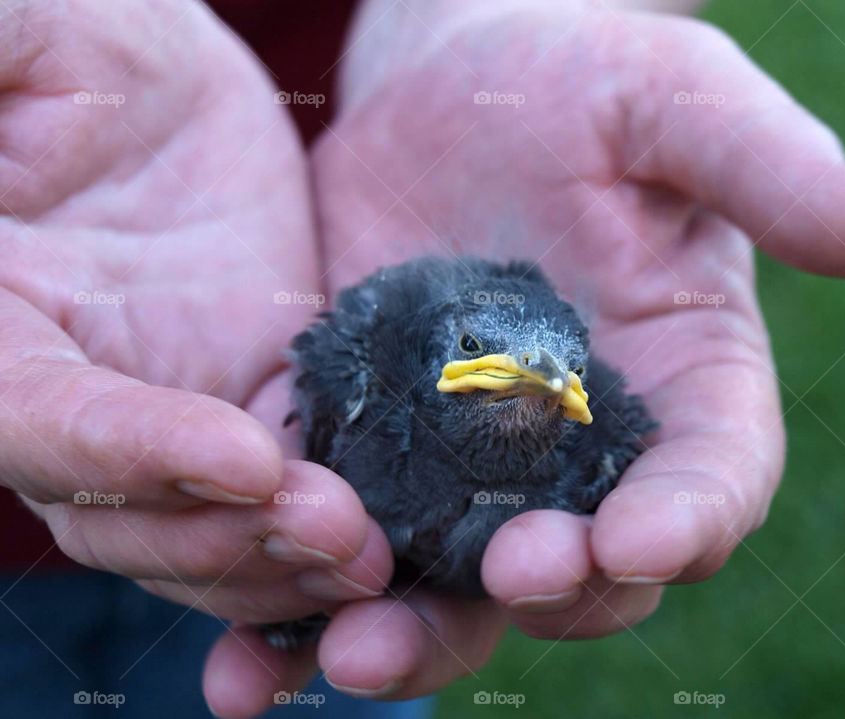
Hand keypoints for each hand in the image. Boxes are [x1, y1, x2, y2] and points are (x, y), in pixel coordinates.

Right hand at [0, 1, 391, 712]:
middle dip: (225, 536)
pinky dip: (321, 534)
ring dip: (281, 557)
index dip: (128, 454)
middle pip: (122, 511)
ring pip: (204, 525)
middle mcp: (65, 388)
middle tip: (337, 532)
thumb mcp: (23, 38)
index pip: (38, 418)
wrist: (164, 86)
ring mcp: (162, 406)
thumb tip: (2, 169)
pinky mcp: (251, 395)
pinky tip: (384, 552)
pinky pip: (283, 487)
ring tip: (371, 557)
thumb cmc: (76, 42)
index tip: (243, 459)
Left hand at [297, 0, 844, 698]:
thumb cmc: (584, 85)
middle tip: (501, 584)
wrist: (450, 93)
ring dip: (409, 630)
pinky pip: (347, 539)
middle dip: (542, 593)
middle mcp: (580, 455)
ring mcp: (469, 465)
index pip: (707, 482)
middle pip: (580, 567)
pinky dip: (305, 596)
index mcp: (679, 390)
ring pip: (452, 583)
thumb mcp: (675, 107)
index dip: (687, 519)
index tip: (644, 535)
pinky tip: (253, 638)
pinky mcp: (373, 451)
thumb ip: (769, 175)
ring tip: (344, 656)